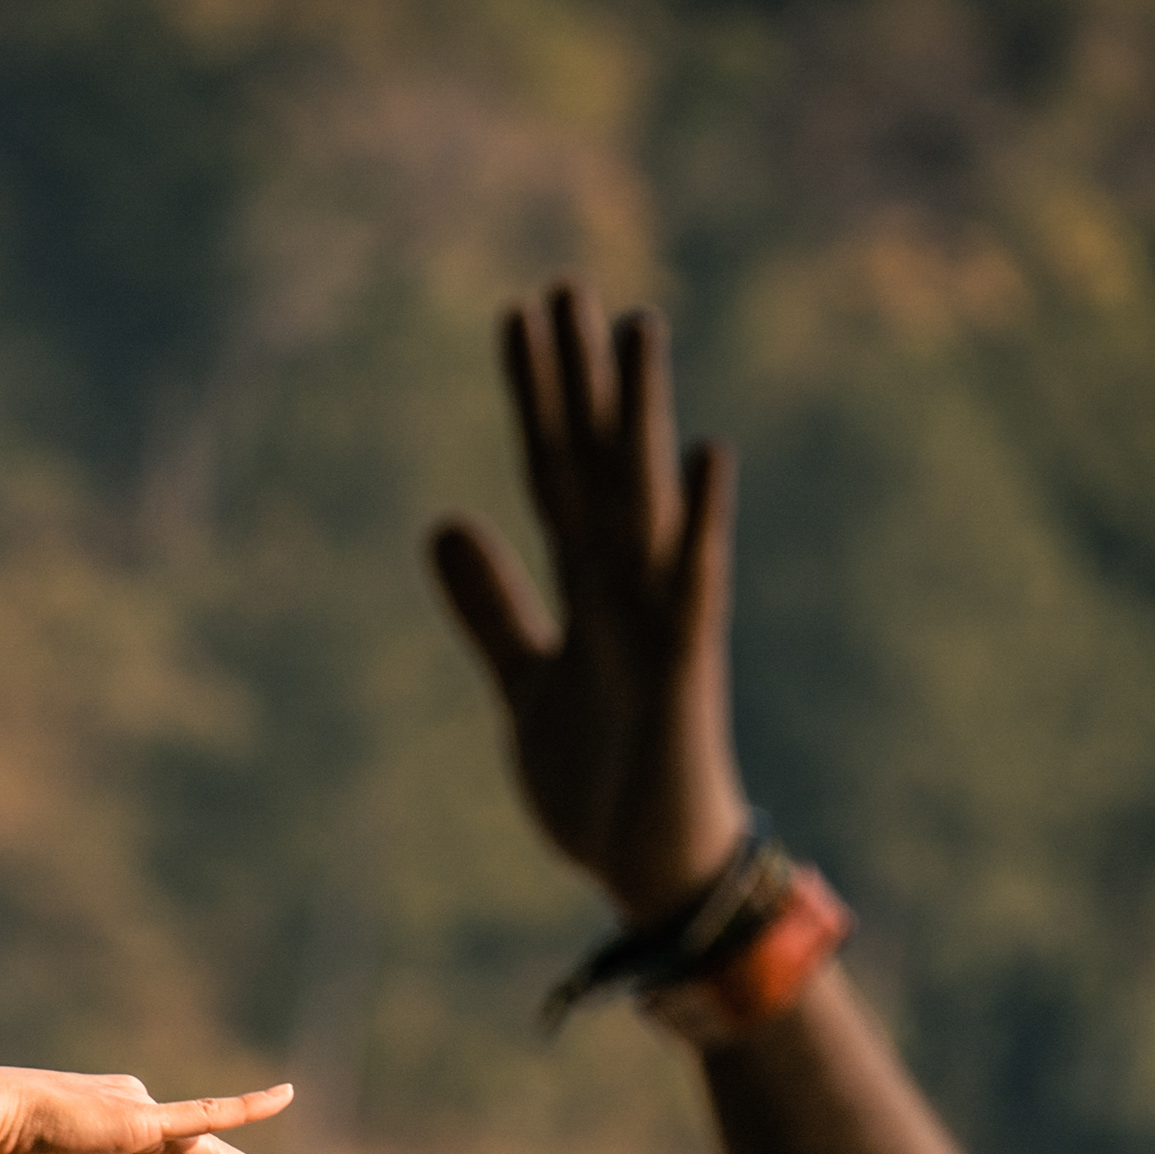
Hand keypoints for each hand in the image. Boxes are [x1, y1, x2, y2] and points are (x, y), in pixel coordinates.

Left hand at [428, 283, 750, 923]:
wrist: (650, 871)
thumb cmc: (603, 780)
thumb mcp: (526, 683)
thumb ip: (492, 606)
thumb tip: (443, 521)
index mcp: (588, 589)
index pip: (552, 471)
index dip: (533, 398)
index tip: (515, 317)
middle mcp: (626, 587)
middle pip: (597, 462)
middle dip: (580, 379)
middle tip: (565, 283)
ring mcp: (658, 621)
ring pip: (646, 499)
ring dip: (643, 416)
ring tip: (637, 327)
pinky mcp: (683, 670)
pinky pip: (694, 584)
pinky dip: (702, 521)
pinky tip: (712, 452)